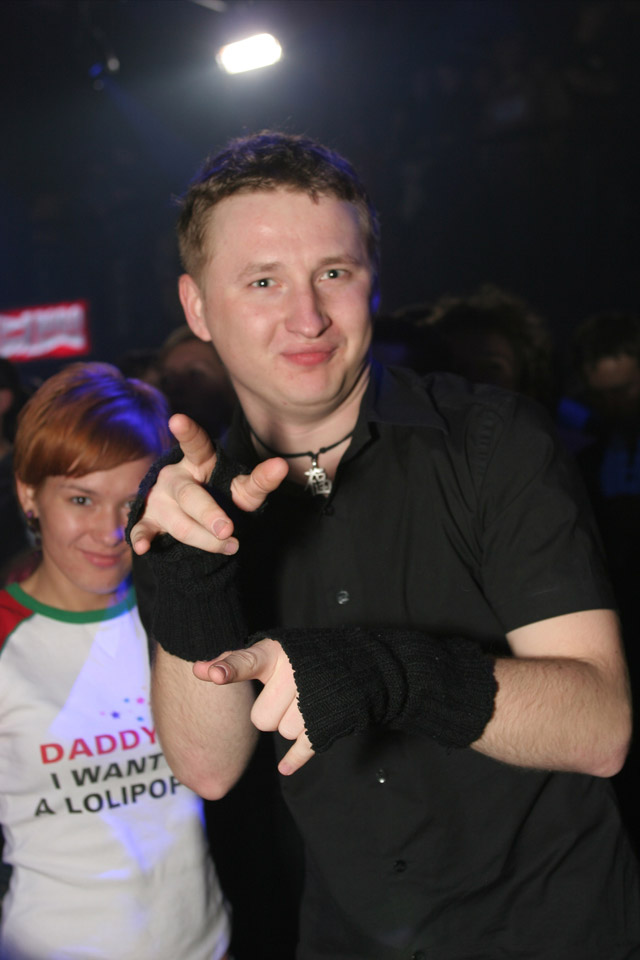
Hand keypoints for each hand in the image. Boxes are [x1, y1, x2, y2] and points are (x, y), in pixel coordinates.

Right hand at [129, 414, 287, 555]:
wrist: (196, 517)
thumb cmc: (221, 494)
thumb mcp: (242, 489)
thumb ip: (260, 480)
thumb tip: (282, 465)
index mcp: (199, 461)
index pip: (195, 444)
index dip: (187, 433)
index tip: (177, 420)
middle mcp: (175, 477)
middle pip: (190, 495)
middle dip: (209, 514)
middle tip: (228, 530)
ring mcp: (160, 498)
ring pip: (179, 521)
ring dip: (204, 539)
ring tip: (230, 547)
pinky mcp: (150, 519)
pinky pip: (143, 528)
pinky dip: (141, 537)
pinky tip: (142, 546)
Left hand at [193, 639, 314, 774]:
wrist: (346, 661)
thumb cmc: (294, 659)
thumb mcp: (266, 653)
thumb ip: (232, 662)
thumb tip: (197, 669)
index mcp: (273, 653)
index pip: (246, 662)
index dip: (229, 669)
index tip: (215, 675)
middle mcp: (292, 672)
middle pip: (261, 719)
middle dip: (270, 713)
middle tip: (283, 695)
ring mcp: (312, 696)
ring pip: (284, 732)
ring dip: (289, 724)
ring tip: (303, 701)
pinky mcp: (326, 717)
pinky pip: (304, 747)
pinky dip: (294, 758)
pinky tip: (284, 767)